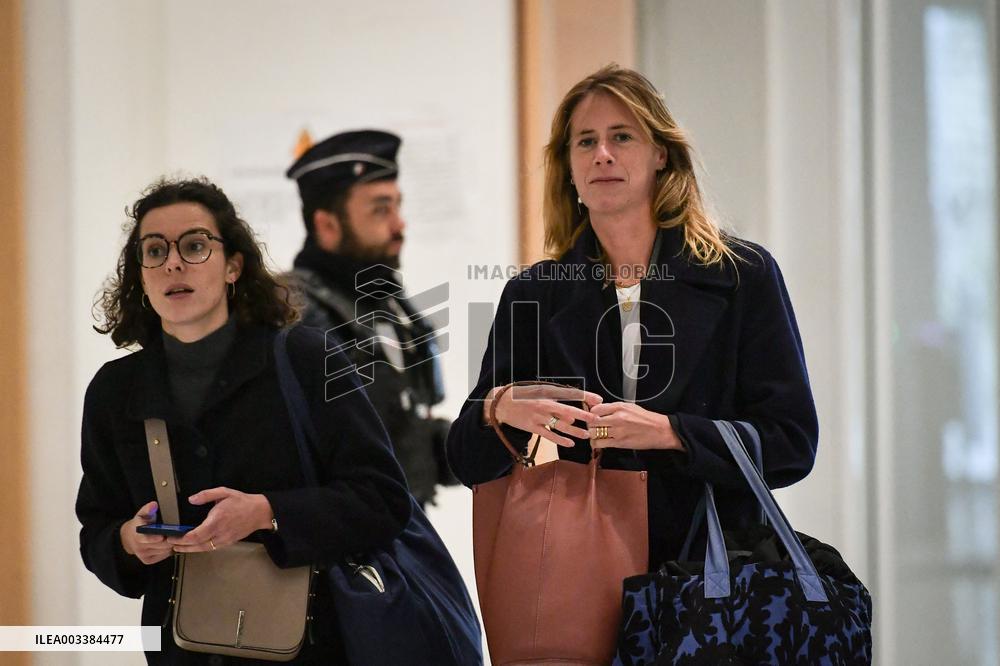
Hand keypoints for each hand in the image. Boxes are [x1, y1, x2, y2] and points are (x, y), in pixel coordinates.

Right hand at [120, 500, 172, 564]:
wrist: (129, 538)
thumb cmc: (138, 525)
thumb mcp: (142, 514)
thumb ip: (148, 509)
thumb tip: (153, 505)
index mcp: (137, 535)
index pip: (146, 539)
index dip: (154, 538)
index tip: (162, 536)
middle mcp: (139, 547)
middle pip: (160, 545)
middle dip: (169, 539)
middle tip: (177, 533)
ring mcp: (143, 555)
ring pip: (164, 550)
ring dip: (170, 544)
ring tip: (172, 537)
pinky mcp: (148, 561)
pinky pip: (164, 555)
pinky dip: (168, 550)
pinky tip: (166, 543)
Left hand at [168, 487, 272, 552]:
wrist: (260, 512)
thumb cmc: (242, 501)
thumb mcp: (224, 492)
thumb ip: (206, 495)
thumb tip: (191, 499)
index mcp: (217, 520)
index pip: (196, 535)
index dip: (182, 539)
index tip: (173, 537)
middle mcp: (220, 532)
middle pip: (197, 545)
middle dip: (182, 546)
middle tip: (171, 544)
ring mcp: (224, 539)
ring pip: (203, 549)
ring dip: (189, 550)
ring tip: (178, 548)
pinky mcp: (228, 542)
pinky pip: (211, 548)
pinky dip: (200, 548)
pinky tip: (194, 546)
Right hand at [485, 383, 602, 447]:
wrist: (503, 403)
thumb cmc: (524, 397)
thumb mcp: (540, 394)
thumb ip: (557, 404)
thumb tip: (573, 418)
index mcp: (548, 393)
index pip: (570, 394)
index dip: (585, 396)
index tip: (599, 399)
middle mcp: (545, 404)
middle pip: (568, 410)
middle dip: (584, 415)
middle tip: (597, 420)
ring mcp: (539, 417)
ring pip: (560, 425)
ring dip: (575, 431)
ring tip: (586, 435)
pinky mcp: (532, 427)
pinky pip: (549, 435)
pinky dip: (560, 439)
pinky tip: (570, 443)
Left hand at [588, 402, 684, 450]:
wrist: (660, 431)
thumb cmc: (646, 419)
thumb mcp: (630, 407)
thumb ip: (614, 408)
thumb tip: (599, 409)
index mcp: (619, 407)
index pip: (595, 409)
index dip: (591, 413)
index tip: (592, 417)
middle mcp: (617, 418)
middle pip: (592, 421)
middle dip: (590, 425)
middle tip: (593, 427)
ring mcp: (617, 431)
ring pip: (593, 432)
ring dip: (592, 434)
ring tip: (596, 435)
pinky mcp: (619, 443)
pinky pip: (600, 443)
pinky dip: (596, 444)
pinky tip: (599, 443)